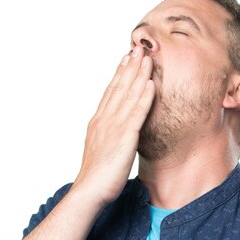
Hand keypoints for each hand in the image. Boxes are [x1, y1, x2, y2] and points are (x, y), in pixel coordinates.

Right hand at [73, 45, 154, 205]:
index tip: (126, 58)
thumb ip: (108, 138)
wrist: (89, 191)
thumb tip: (115, 136)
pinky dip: (144, 97)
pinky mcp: (124, 138)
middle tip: (138, 47)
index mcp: (98, 122)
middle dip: (129, 67)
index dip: (119, 74)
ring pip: (128, 95)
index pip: (110, 93)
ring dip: (138, 75)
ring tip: (147, 57)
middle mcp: (104, 120)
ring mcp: (113, 127)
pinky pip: (136, 113)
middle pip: (118, 88)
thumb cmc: (96, 178)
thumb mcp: (102, 151)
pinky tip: (150, 83)